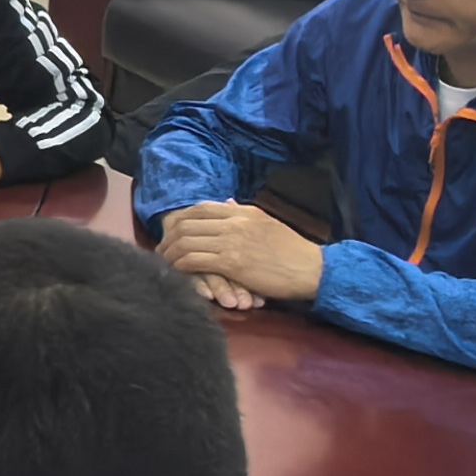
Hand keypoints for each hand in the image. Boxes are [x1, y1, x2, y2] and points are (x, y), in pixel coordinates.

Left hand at [158, 200, 324, 305]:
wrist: (313, 269)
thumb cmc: (293, 252)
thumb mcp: (267, 224)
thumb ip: (243, 214)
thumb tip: (227, 203)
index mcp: (243, 212)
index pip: (200, 208)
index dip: (181, 219)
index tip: (172, 232)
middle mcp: (235, 222)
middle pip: (188, 223)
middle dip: (169, 236)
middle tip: (162, 249)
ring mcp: (232, 241)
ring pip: (186, 241)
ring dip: (170, 252)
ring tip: (164, 262)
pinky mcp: (232, 262)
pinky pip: (194, 259)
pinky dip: (180, 265)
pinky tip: (176, 271)